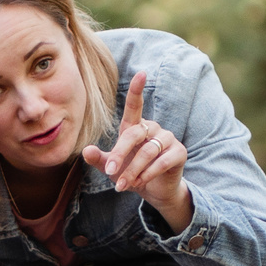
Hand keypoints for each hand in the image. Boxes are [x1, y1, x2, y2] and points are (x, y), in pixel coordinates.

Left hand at [82, 72, 194, 231]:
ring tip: (123, 185)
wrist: (155, 192)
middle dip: (120, 154)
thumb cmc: (132, 174)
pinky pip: (161, 162)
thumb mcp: (113, 168)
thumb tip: (86, 150)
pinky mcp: (179, 152)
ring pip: (147, 152)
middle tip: (110, 172)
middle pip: (134, 134)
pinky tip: (140, 183)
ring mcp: (168, 139)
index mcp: (136, 127)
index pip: (134, 106)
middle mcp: (153, 128)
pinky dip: (147, 175)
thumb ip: (100, 159)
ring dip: (132, 171)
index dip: (137, 90)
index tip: (141, 73)